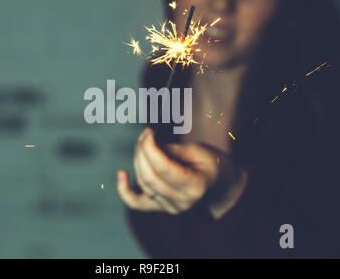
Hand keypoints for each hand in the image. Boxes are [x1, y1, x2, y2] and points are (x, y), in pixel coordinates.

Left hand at [117, 128, 247, 216]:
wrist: (218, 184)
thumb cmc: (210, 162)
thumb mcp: (198, 151)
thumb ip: (172, 150)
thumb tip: (148, 143)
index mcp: (195, 186)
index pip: (163, 168)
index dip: (150, 147)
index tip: (148, 131)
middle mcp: (181, 202)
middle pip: (149, 176)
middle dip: (142, 151)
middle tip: (145, 135)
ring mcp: (170, 208)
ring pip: (142, 183)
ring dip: (138, 160)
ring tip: (143, 143)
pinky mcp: (160, 207)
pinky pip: (136, 203)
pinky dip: (124, 190)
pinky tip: (121, 174)